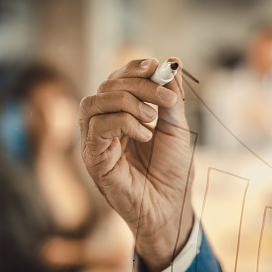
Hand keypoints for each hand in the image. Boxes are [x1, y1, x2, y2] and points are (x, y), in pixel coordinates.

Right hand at [79, 58, 193, 271]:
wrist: (171, 209)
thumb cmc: (173, 173)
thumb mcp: (177, 129)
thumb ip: (172, 99)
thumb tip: (173, 62)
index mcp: (124, 116)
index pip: (118, 80)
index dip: (134, 68)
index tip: (157, 66)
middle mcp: (105, 126)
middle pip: (106, 87)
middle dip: (138, 85)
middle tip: (166, 99)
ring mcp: (96, 142)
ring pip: (94, 102)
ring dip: (127, 102)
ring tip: (152, 119)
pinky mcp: (94, 159)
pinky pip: (97, 127)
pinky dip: (123, 122)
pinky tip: (145, 135)